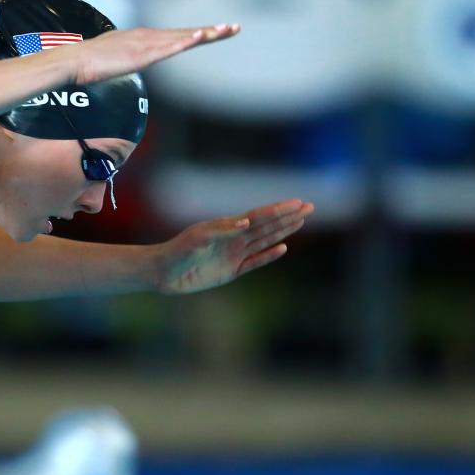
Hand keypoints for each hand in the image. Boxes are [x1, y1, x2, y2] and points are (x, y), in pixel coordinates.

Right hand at [68, 24, 238, 84]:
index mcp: (138, 39)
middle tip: (234, 28)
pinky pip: (168, 48)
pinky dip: (184, 41)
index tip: (213, 33)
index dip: (194, 35)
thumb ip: (120, 62)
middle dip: (209, 32)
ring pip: (181, 38)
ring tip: (225, 30)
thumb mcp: (109, 63)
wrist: (71, 63)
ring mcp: (144, 44)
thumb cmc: (84, 66)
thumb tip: (119, 67)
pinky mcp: (140, 55)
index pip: (172, 37)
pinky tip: (199, 37)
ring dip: (204, 34)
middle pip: (183, 34)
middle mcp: (145, 37)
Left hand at [154, 199, 313, 294]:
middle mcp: (234, 238)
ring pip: (265, 240)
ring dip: (283, 231)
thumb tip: (245, 222)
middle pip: (267, 225)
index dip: (278, 209)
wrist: (164, 272)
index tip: (297, 202)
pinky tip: (283, 248)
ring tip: (301, 221)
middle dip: (288, 216)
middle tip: (309, 207)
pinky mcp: (231, 271)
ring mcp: (234, 254)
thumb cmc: (177, 251)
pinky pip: (255, 262)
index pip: (258, 216)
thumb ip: (221, 229)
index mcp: (227, 227)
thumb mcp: (197, 238)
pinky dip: (269, 255)